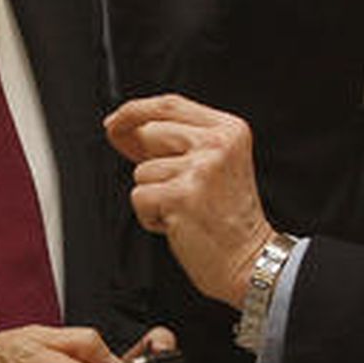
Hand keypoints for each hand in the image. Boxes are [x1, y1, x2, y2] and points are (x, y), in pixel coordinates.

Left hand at [105, 94, 276, 305]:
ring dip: (153, 195)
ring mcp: (200, 168)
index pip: (170, 104)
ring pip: (142, 170)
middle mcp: (217, 143)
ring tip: (184, 208)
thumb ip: (174, 142)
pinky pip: (140, 197)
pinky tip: (178, 222)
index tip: (114, 122)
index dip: (135, 111)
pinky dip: (151, 217)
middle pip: (150, 132)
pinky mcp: (182, 195)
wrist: (248, 258)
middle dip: (145, 160)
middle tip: (170, 186)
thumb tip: (125, 129)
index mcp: (228, 129)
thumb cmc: (228, 217)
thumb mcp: (212, 164)